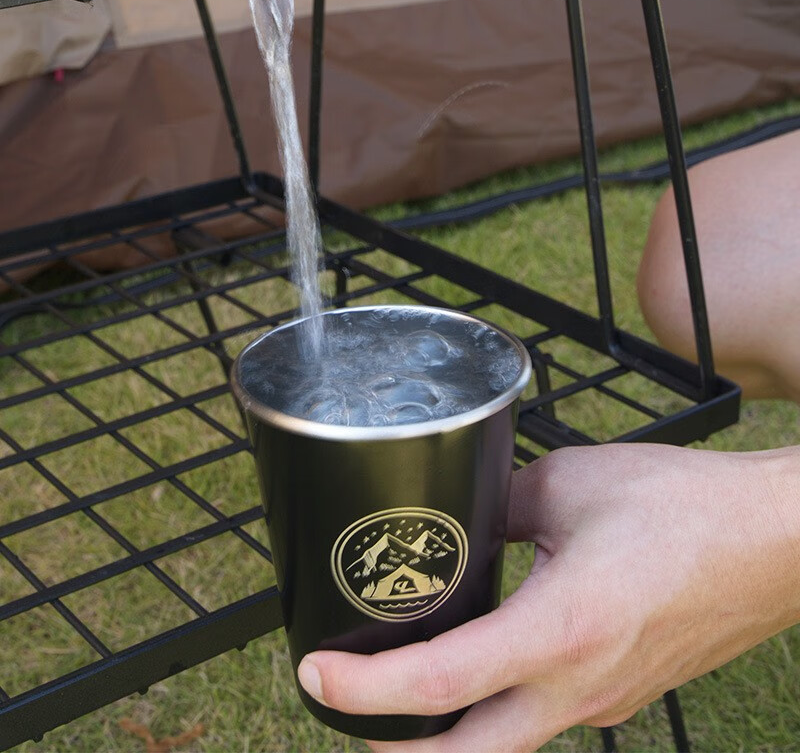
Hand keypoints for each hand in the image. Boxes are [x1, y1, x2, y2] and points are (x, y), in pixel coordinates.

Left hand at [298, 444, 799, 751]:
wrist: (774, 541)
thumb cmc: (684, 506)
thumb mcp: (569, 484)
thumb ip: (501, 506)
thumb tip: (461, 517)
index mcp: (562, 630)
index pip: (440, 683)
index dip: (364, 689)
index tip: (315, 673)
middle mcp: (579, 687)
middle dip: (392, 749)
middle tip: (340, 709)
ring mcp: (603, 701)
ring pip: (504, 746)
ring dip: (443, 734)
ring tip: (395, 694)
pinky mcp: (621, 693)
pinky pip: (542, 718)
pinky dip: (493, 709)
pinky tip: (481, 666)